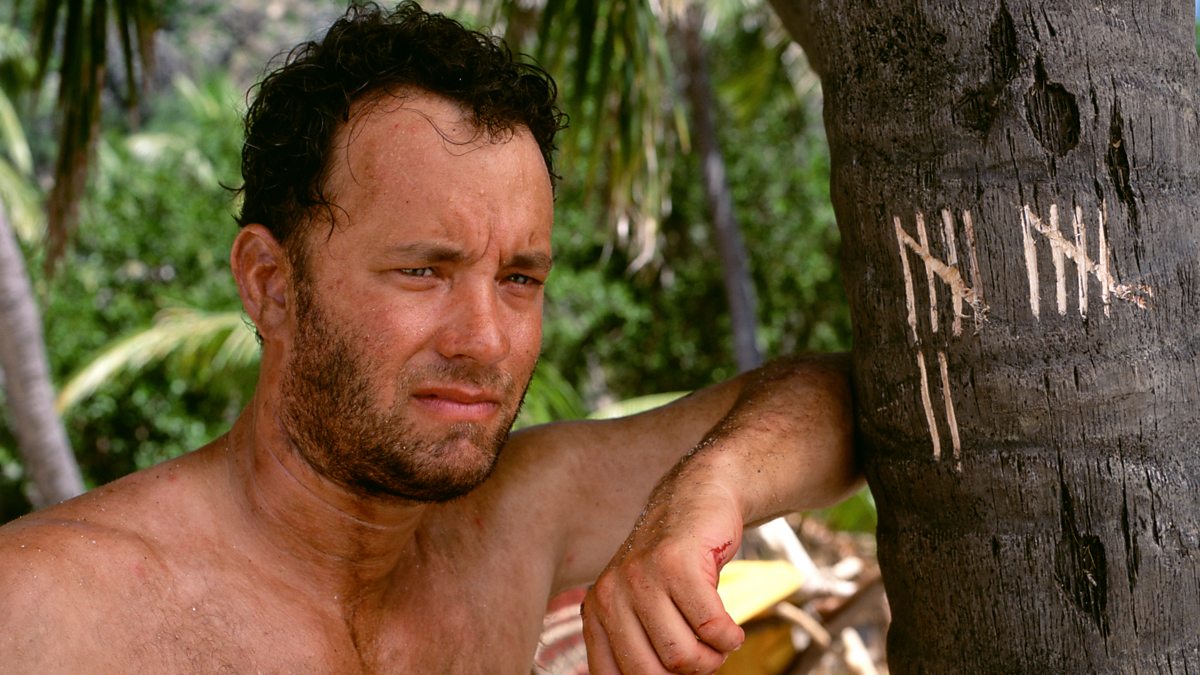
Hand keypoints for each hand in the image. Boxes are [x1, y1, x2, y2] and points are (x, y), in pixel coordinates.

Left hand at [581, 479, 745, 673]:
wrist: (695, 497)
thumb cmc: (673, 562)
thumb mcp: (641, 603)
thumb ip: (639, 644)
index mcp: (597, 611)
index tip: (678, 673)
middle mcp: (611, 594)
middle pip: (651, 672)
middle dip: (688, 674)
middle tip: (707, 660)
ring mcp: (642, 577)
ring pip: (681, 654)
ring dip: (712, 658)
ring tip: (720, 641)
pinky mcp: (677, 564)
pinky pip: (709, 627)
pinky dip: (728, 638)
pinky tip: (731, 630)